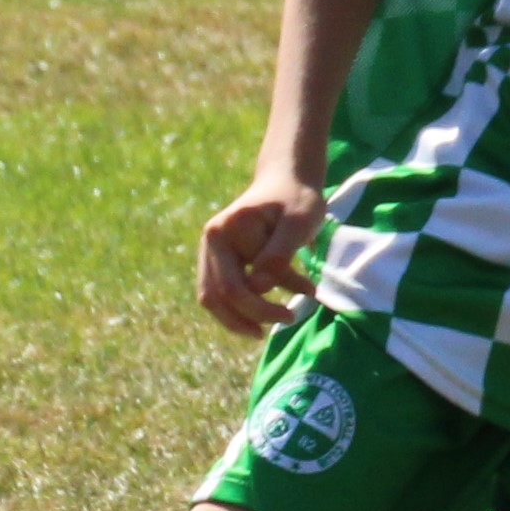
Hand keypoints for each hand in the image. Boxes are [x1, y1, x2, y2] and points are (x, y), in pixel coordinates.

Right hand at [197, 165, 330, 334]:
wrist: (287, 181)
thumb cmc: (297, 199)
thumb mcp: (298, 223)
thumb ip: (279, 255)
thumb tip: (259, 289)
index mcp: (223, 232)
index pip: (235, 287)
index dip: (261, 308)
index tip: (295, 313)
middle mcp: (210, 241)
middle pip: (216, 295)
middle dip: (250, 317)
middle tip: (287, 320)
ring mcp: (210, 250)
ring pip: (212, 298)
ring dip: (238, 318)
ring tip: (266, 329)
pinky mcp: (218, 258)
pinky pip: (218, 292)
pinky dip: (238, 308)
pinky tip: (261, 314)